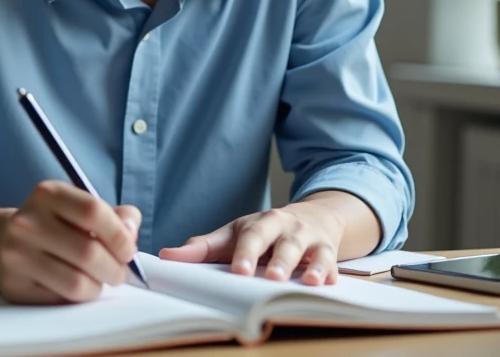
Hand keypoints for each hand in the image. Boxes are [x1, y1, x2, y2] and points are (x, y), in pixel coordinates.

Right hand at [0, 180, 140, 303]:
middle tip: (119, 272)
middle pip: (89, 252)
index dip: (120, 235)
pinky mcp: (14, 286)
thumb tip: (131, 231)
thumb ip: (115, 216)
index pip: (93, 212)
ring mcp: (16, 255)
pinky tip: (76, 286)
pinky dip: (78, 298)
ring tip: (99, 280)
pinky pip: (61, 300)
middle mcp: (27, 222)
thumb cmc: (53, 225)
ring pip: (77, 282)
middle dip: (115, 268)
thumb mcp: (79, 208)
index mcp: (48, 194)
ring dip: (98, 286)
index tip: (128, 250)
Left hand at [158, 200, 347, 285]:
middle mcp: (288, 228)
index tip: (239, 270)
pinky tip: (329, 282)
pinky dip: (331, 272)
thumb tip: (167, 257)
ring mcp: (310, 240)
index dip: (246, 253)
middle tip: (272, 278)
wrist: (312, 217)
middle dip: (279, 261)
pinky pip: (332, 263)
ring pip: (312, 252)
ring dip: (311, 266)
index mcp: (261, 223)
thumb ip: (203, 247)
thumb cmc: (265, 231)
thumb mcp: (235, 233)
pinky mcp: (329, 252)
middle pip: (283, 243)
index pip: (252, 237)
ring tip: (309, 282)